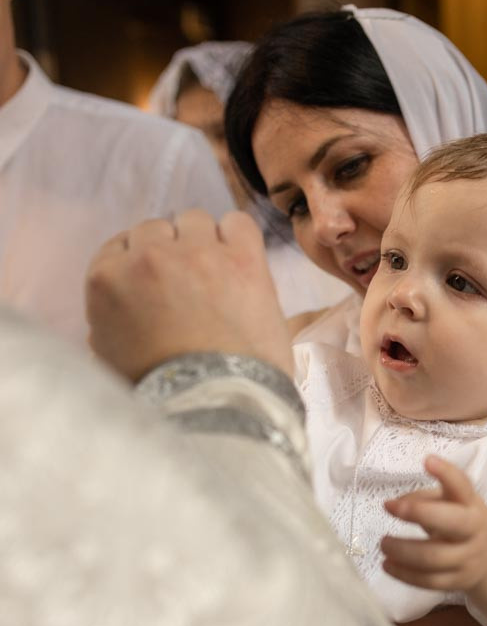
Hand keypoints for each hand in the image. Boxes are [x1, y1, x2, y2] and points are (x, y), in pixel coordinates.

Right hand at [86, 209, 292, 381]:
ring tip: (216, 276)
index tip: (154, 282)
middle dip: (169, 251)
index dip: (139, 264)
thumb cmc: (159, 394)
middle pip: (155, 229)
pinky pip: (237, 222)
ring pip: (194, 220)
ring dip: (202, 241)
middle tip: (186, 284)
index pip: (119, 246)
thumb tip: (107, 327)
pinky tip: (241, 262)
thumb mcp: (109, 363)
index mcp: (107, 280)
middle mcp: (148, 256)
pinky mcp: (243, 259)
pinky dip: (237, 237)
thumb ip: (105, 330)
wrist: (214, 405)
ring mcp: (197, 253)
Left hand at [381, 455, 486, 592]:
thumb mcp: (451, 502)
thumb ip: (424, 497)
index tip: (427, 460)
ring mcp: (468, 558)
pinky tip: (387, 565)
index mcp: (472, 505)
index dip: (446, 473)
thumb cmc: (461, 520)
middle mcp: (474, 530)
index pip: (463, 486)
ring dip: (402, 550)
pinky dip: (404, 574)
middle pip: (451, 523)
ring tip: (383, 543)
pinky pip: (429, 582)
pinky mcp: (457, 581)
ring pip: (433, 558)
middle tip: (390, 506)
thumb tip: (394, 504)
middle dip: (419, 513)